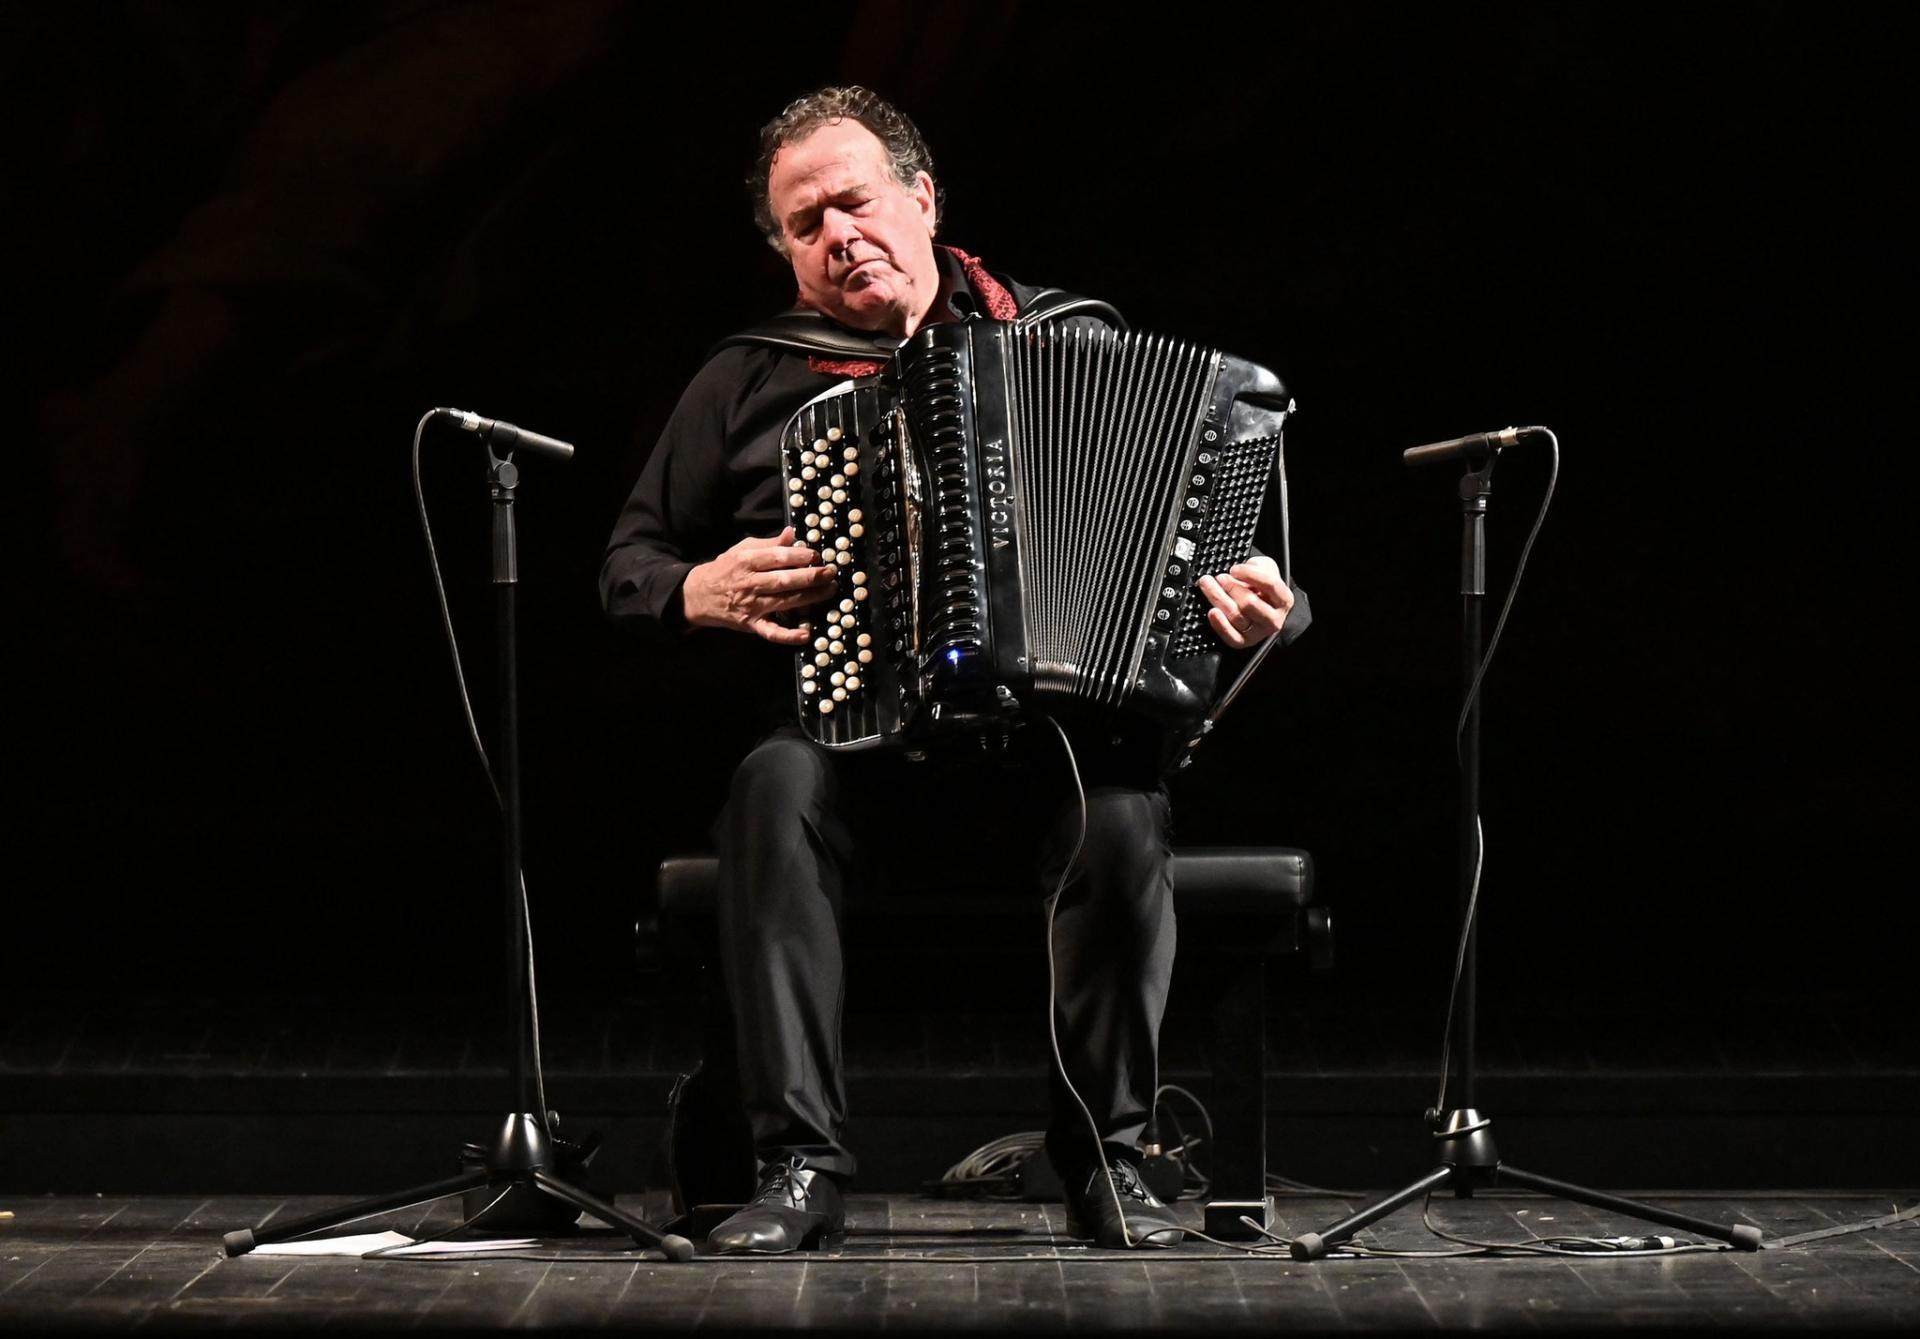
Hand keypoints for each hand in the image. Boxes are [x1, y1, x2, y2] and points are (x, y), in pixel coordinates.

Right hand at [681, 527, 836, 644]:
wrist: (698, 596)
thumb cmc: (725, 570)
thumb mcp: (741, 550)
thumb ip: (768, 544)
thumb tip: (792, 533)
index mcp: (746, 561)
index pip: (777, 557)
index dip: (799, 556)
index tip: (817, 555)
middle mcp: (749, 584)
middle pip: (784, 580)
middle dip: (811, 576)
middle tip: (830, 573)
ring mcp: (751, 606)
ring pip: (784, 602)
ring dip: (810, 597)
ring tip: (829, 591)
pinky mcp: (751, 624)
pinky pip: (771, 632)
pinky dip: (788, 635)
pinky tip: (806, 634)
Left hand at [1198, 556, 1293, 649]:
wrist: (1261, 607)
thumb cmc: (1261, 588)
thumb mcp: (1266, 570)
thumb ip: (1258, 567)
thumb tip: (1241, 570)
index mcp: (1283, 600)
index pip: (1270, 585)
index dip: (1250, 575)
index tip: (1234, 569)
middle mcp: (1274, 619)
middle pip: (1249, 603)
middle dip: (1231, 587)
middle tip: (1219, 577)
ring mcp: (1259, 632)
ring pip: (1236, 616)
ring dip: (1218, 598)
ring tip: (1208, 585)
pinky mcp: (1244, 641)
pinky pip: (1231, 636)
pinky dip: (1220, 624)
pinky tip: (1212, 612)